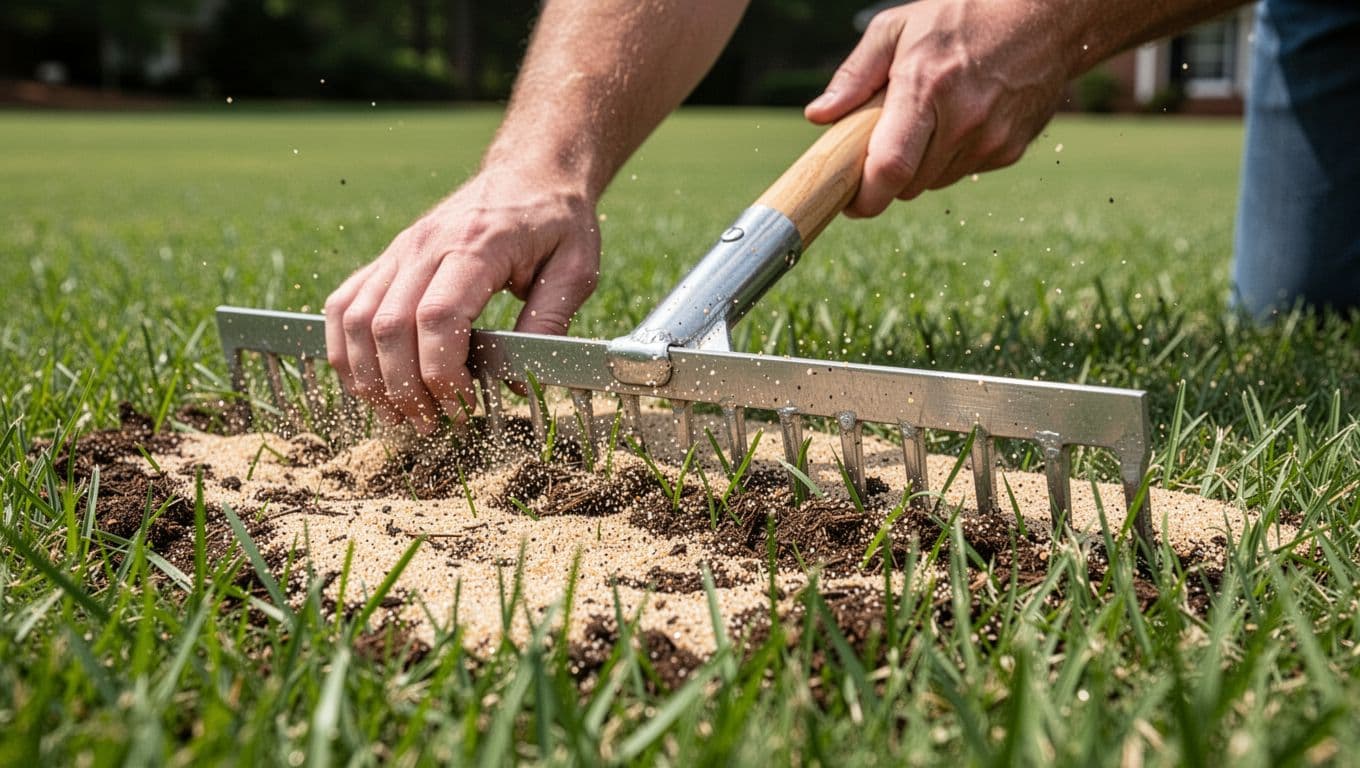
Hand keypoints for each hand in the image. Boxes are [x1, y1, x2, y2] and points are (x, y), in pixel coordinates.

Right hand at [323, 165, 599, 432]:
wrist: (532, 170)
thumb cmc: (557, 222)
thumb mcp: (576, 269)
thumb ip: (549, 323)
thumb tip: (517, 381)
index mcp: (477, 246)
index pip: (437, 318)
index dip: (441, 373)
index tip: (464, 406)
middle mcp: (426, 245)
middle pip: (389, 326)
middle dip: (404, 388)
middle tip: (431, 424)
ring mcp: (400, 250)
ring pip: (354, 319)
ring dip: (368, 377)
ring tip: (399, 414)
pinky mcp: (388, 257)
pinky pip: (342, 303)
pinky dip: (344, 348)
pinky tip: (367, 382)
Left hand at [805, 0, 1069, 215]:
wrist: (1045, 18)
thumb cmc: (963, 15)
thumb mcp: (898, 28)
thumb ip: (855, 74)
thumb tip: (819, 115)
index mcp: (926, 89)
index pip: (890, 168)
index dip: (865, 198)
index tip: (849, 203)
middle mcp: (963, 121)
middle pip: (908, 185)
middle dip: (887, 176)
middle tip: (883, 145)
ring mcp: (991, 140)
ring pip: (934, 182)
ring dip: (920, 166)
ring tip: (928, 120)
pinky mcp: (1011, 150)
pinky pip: (963, 172)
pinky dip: (951, 157)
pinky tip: (960, 120)